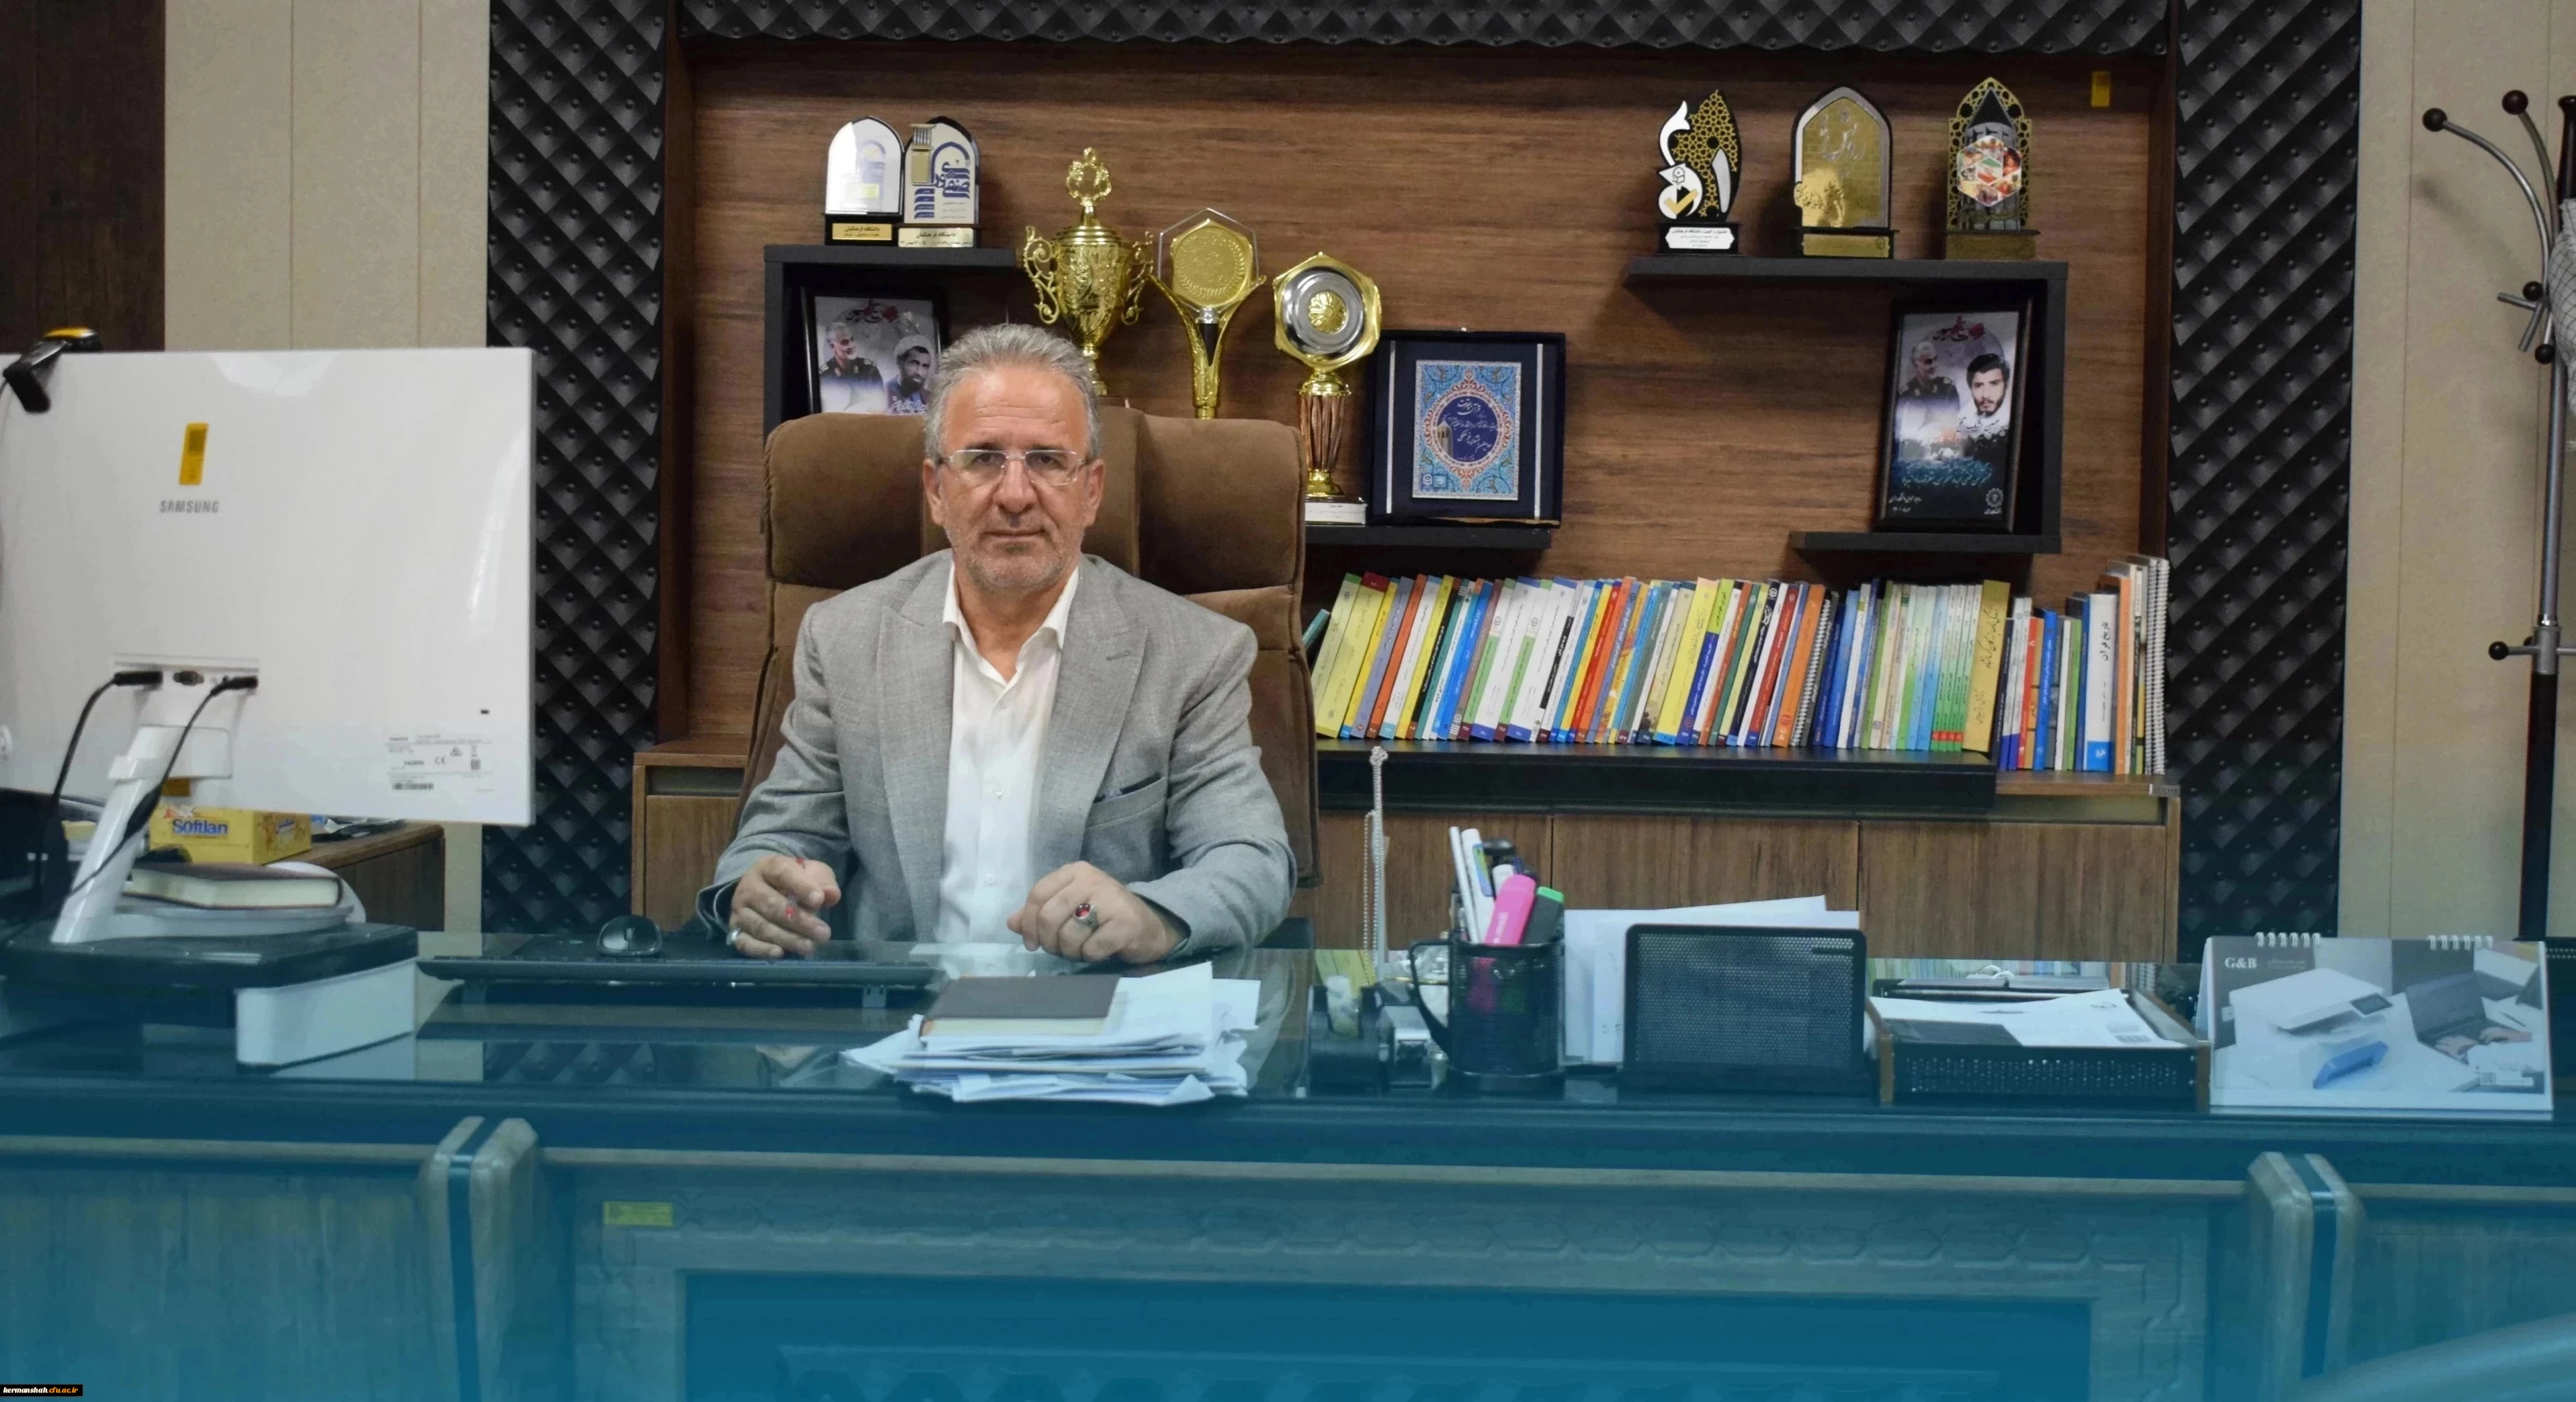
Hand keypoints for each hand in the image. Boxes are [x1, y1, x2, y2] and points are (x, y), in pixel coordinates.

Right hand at [727, 855, 839, 958]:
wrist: (765, 889)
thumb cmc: (794, 882)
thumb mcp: (812, 873)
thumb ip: (823, 881)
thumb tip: (831, 895)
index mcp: (767, 867)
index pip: (782, 873)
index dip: (801, 886)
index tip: (819, 900)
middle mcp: (748, 888)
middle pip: (772, 905)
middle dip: (799, 920)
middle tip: (823, 933)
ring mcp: (740, 911)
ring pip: (761, 926)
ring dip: (787, 938)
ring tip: (809, 947)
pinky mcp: (735, 931)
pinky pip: (745, 943)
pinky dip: (761, 949)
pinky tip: (779, 953)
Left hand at [1007, 861, 1178, 964]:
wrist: (1150, 926)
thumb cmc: (1104, 917)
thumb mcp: (1070, 908)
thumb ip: (1040, 912)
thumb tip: (1012, 922)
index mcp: (1075, 871)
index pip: (1037, 894)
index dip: (1029, 923)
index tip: (1032, 943)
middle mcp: (1093, 880)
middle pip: (1049, 917)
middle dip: (1049, 942)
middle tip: (1059, 950)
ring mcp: (1111, 900)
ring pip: (1068, 936)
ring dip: (1071, 952)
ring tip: (1082, 949)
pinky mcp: (1124, 923)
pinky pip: (1090, 949)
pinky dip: (1090, 957)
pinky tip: (1099, 951)